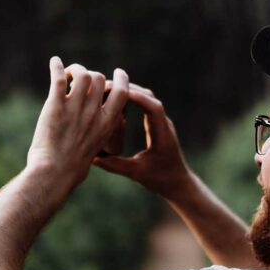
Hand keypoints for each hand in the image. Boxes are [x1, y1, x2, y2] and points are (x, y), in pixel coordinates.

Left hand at [27, 58, 128, 194]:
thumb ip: (100, 129)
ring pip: (83, 75)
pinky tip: (55, 62)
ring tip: (68, 74)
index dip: (121, 79)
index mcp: (107, 123)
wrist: (56, 173)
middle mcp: (94, 113)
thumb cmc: (74, 165)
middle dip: (92, 74)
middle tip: (81, 78)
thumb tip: (102, 124)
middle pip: (99, 79)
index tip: (118, 72)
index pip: (122, 92)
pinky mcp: (56, 107)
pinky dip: (57, 67)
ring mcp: (75, 109)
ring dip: (76, 69)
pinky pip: (59, 78)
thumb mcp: (97, 145)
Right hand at [93, 83, 191, 200]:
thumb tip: (92, 158)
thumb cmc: (160, 180)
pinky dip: (132, 100)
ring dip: (130, 92)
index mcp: (162, 135)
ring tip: (107, 90)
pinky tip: (116, 101)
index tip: (117, 92)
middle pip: (149, 98)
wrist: (178, 183)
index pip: (153, 108)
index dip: (137, 97)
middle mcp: (164, 125)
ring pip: (148, 99)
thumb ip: (116, 166)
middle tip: (105, 86)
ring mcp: (161, 123)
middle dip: (129, 89)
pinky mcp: (157, 125)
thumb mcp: (136, 174)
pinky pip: (146, 105)